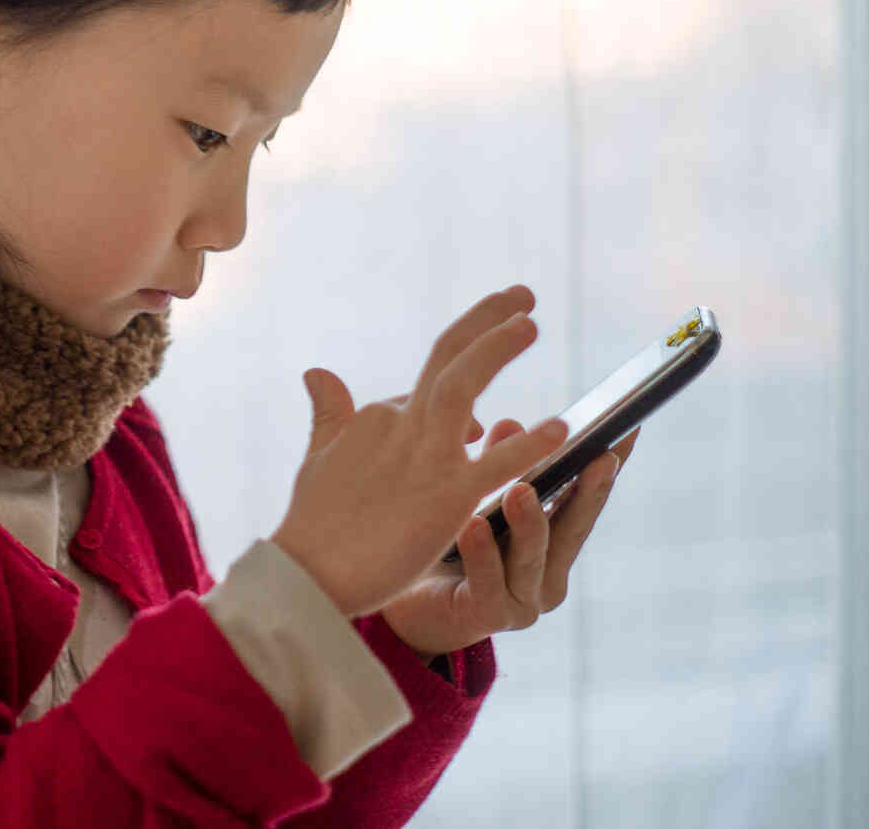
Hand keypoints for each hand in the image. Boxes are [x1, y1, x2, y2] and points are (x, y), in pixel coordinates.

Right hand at [271, 286, 569, 618]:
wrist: (307, 573)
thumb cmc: (313, 522)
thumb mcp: (322, 455)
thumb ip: (330, 412)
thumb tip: (317, 371)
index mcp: (378, 417)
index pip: (428, 382)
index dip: (464, 374)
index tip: (487, 395)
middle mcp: (401, 424)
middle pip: (447, 356)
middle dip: (486, 319)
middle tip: (523, 296)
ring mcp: (425, 458)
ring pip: (461, 384)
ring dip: (495, 348)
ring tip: (529, 323)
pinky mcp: (446, 497)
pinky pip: (494, 463)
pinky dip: (527, 443)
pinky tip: (560, 429)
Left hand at [380, 424, 639, 655]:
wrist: (406, 606)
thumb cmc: (448, 547)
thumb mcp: (474, 500)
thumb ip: (495, 467)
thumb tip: (510, 424)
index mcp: (552, 542)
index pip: (585, 499)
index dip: (607, 468)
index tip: (628, 430)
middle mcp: (547, 573)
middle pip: (573, 528)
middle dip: (589, 492)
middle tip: (599, 458)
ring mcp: (524, 599)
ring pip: (532, 557)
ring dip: (529, 523)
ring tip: (520, 490)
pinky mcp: (489, 616)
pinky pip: (487, 583)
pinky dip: (483, 554)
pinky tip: (473, 527)